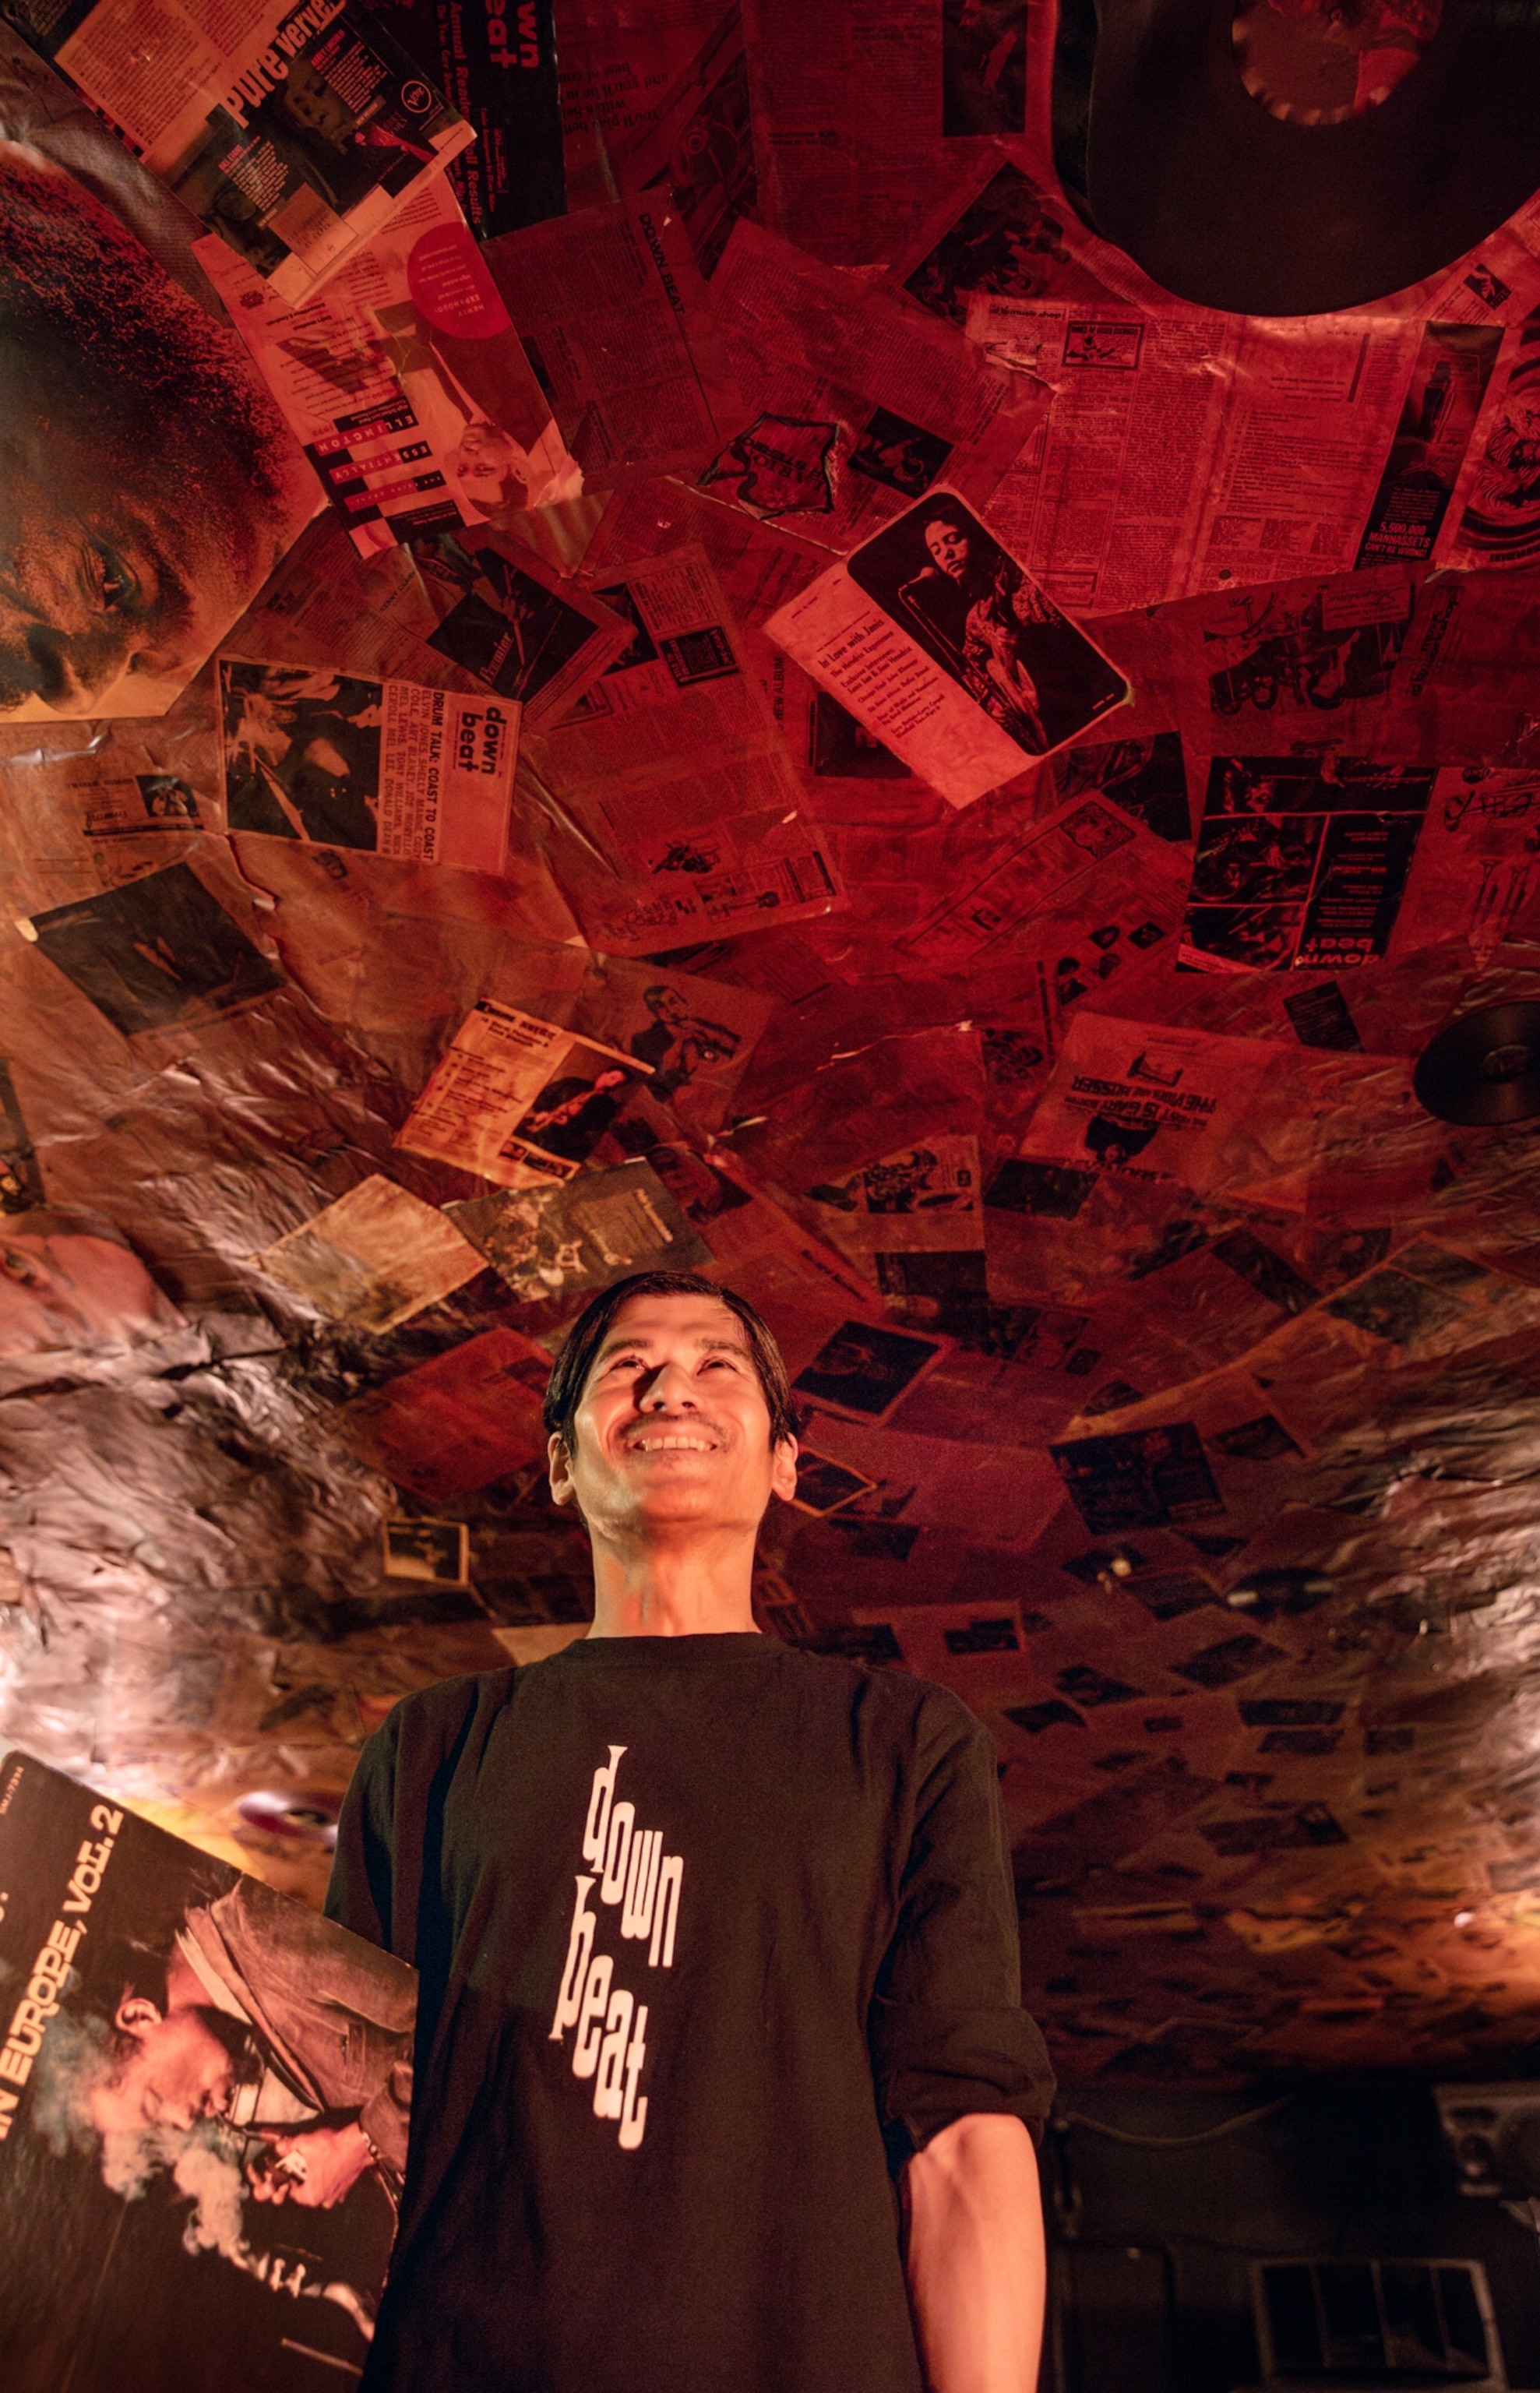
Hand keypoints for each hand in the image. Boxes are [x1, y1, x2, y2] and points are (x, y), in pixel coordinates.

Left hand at [246, 2121, 373, 2208]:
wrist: (360, 2144)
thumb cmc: (331, 2148)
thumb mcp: (304, 2143)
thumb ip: (288, 2146)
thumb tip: (279, 2147)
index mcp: (310, 2196)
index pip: (292, 2192)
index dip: (289, 2178)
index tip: (290, 2167)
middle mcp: (323, 2200)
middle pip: (305, 2190)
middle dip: (303, 2176)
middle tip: (303, 2161)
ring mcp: (337, 2195)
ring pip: (319, 2187)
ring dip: (316, 2176)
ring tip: (316, 2160)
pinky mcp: (346, 2187)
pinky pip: (332, 2184)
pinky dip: (329, 2175)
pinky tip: (329, 2162)